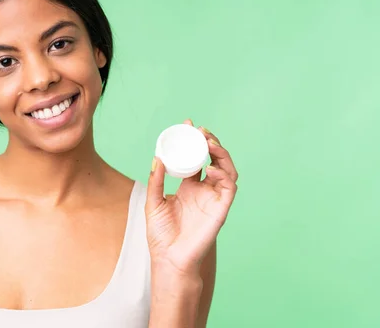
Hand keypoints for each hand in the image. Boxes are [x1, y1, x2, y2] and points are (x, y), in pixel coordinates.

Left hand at [145, 119, 238, 276]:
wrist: (169, 258)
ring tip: (208, 142)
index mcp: (189, 187)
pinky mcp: (221, 209)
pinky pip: (229, 187)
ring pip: (227, 169)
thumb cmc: (161, 234)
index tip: (188, 125)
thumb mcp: (153, 202)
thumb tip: (157, 157)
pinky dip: (223, 174)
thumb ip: (155, 180)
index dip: (194, 141)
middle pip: (214, 159)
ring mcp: (214, 199)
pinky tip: (209, 168)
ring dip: (220, 153)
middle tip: (200, 131)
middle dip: (210, 142)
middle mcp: (204, 190)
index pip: (195, 158)